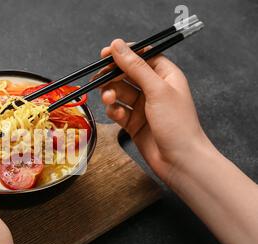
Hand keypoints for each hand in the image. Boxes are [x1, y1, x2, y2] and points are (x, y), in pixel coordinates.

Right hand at [100, 39, 210, 185]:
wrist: (179, 161)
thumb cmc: (177, 125)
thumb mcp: (157, 90)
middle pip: (126, 74)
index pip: (142, 56)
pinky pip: (117, 110)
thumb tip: (118, 45)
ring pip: (119, 92)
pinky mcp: (133, 123)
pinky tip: (116, 115)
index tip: (105, 53)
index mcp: (165, 75)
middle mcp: (154, 89)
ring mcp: (143, 107)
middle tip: (100, 79)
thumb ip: (136, 67)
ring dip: (110, 94)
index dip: (123, 53)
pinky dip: (113, 111)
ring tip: (108, 99)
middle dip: (112, 76)